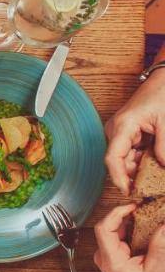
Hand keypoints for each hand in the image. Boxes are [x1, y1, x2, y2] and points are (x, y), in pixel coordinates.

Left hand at [94, 203, 164, 271]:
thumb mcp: (158, 270)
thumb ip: (159, 246)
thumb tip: (163, 224)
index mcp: (111, 260)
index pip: (103, 229)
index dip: (116, 213)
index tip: (133, 206)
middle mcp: (105, 256)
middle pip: (108, 226)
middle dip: (126, 213)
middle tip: (145, 207)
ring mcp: (108, 255)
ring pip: (115, 229)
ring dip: (130, 219)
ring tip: (148, 213)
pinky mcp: (114, 254)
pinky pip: (120, 235)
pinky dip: (132, 227)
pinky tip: (145, 224)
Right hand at [104, 74, 164, 193]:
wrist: (163, 79)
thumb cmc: (162, 93)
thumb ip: (164, 148)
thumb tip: (163, 169)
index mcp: (122, 126)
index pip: (113, 158)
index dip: (118, 178)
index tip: (127, 192)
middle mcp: (116, 131)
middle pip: (119, 162)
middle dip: (133, 177)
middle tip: (148, 189)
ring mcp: (121, 133)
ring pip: (127, 160)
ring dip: (140, 170)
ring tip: (153, 179)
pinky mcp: (128, 134)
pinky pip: (132, 154)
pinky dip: (143, 162)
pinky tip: (154, 168)